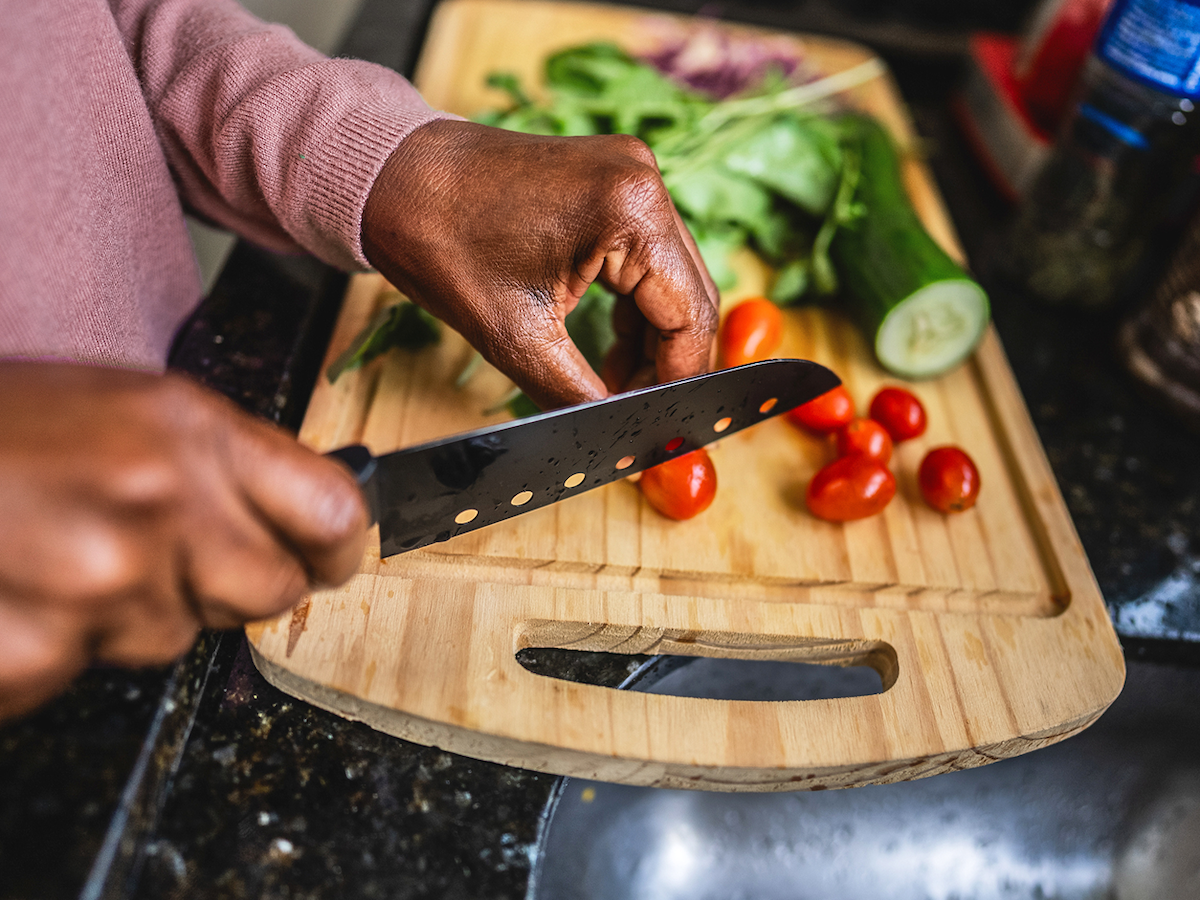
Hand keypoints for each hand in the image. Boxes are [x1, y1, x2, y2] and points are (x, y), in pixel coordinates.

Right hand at [0, 363, 367, 720]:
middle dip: (223, 586)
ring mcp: (99, 581)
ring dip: (126, 612)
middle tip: (152, 552)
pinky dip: (51, 647)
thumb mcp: (118, 407)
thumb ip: (215, 462)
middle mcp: (157, 499)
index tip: (325, 556)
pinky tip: (13, 590)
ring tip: (53, 551)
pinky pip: (82, 672)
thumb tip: (308, 516)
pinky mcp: (39, 650)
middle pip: (266, 592)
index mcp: (184, 426)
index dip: (335, 543)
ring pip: (170, 637)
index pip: (330, 506)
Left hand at [362, 120, 719, 408]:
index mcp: (630, 212)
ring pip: (671, 278)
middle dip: (667, 363)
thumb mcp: (517, 340)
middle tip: (639, 413)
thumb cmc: (439, 245)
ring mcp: (630, 172)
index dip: (680, 382)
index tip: (665, 426)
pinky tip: (610, 346)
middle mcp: (644, 180)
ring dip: (651, 337)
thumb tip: (622, 439)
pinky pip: (645, 254)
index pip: (690, 317)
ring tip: (618, 387)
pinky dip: (633, 304)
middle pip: (691, 296)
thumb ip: (582, 397)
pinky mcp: (611, 178)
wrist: (391, 178)